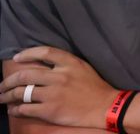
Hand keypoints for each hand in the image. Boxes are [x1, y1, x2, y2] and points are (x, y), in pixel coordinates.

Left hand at [0, 46, 114, 128]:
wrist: (104, 107)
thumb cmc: (95, 87)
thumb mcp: (82, 68)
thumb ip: (64, 64)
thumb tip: (42, 63)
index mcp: (69, 63)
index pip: (44, 52)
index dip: (27, 54)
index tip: (17, 58)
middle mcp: (59, 76)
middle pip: (26, 74)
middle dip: (9, 80)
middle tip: (3, 85)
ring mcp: (53, 94)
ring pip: (22, 92)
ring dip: (8, 95)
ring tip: (3, 98)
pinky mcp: (50, 110)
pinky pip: (25, 108)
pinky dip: (16, 109)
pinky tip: (14, 110)